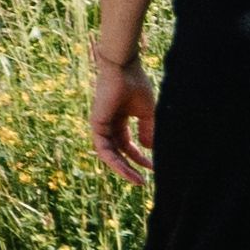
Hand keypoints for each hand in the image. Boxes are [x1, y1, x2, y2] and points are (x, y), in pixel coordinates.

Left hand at [85, 62, 154, 178]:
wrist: (124, 68)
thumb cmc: (136, 84)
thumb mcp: (147, 113)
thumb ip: (148, 131)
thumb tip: (150, 149)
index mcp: (119, 120)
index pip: (127, 145)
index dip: (139, 157)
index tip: (153, 168)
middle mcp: (108, 124)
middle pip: (118, 152)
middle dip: (131, 167)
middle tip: (143, 181)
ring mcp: (101, 125)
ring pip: (110, 155)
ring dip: (123, 169)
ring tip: (137, 180)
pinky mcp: (96, 125)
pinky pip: (104, 150)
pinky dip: (115, 161)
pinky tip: (129, 169)